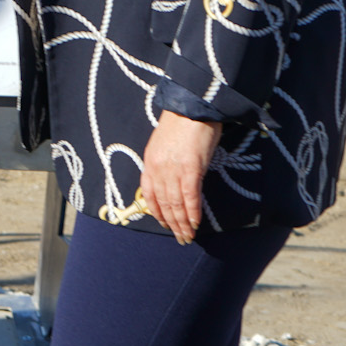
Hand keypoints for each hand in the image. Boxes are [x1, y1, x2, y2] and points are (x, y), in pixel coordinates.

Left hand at [139, 110, 222, 244]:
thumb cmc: (180, 124)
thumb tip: (170, 182)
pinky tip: (196, 223)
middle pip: (164, 203)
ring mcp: (174, 169)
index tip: (165, 225)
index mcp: (150, 162)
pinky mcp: (191, 168)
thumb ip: (163, 164)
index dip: (157, 213)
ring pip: (176, 204)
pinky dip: (193, 212)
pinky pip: (190, 196)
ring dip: (183, 223)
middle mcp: (158, 168)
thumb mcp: (164, 145)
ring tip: (188, 236)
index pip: (149, 195)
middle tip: (181, 238)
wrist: (192, 106)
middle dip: (172, 224)